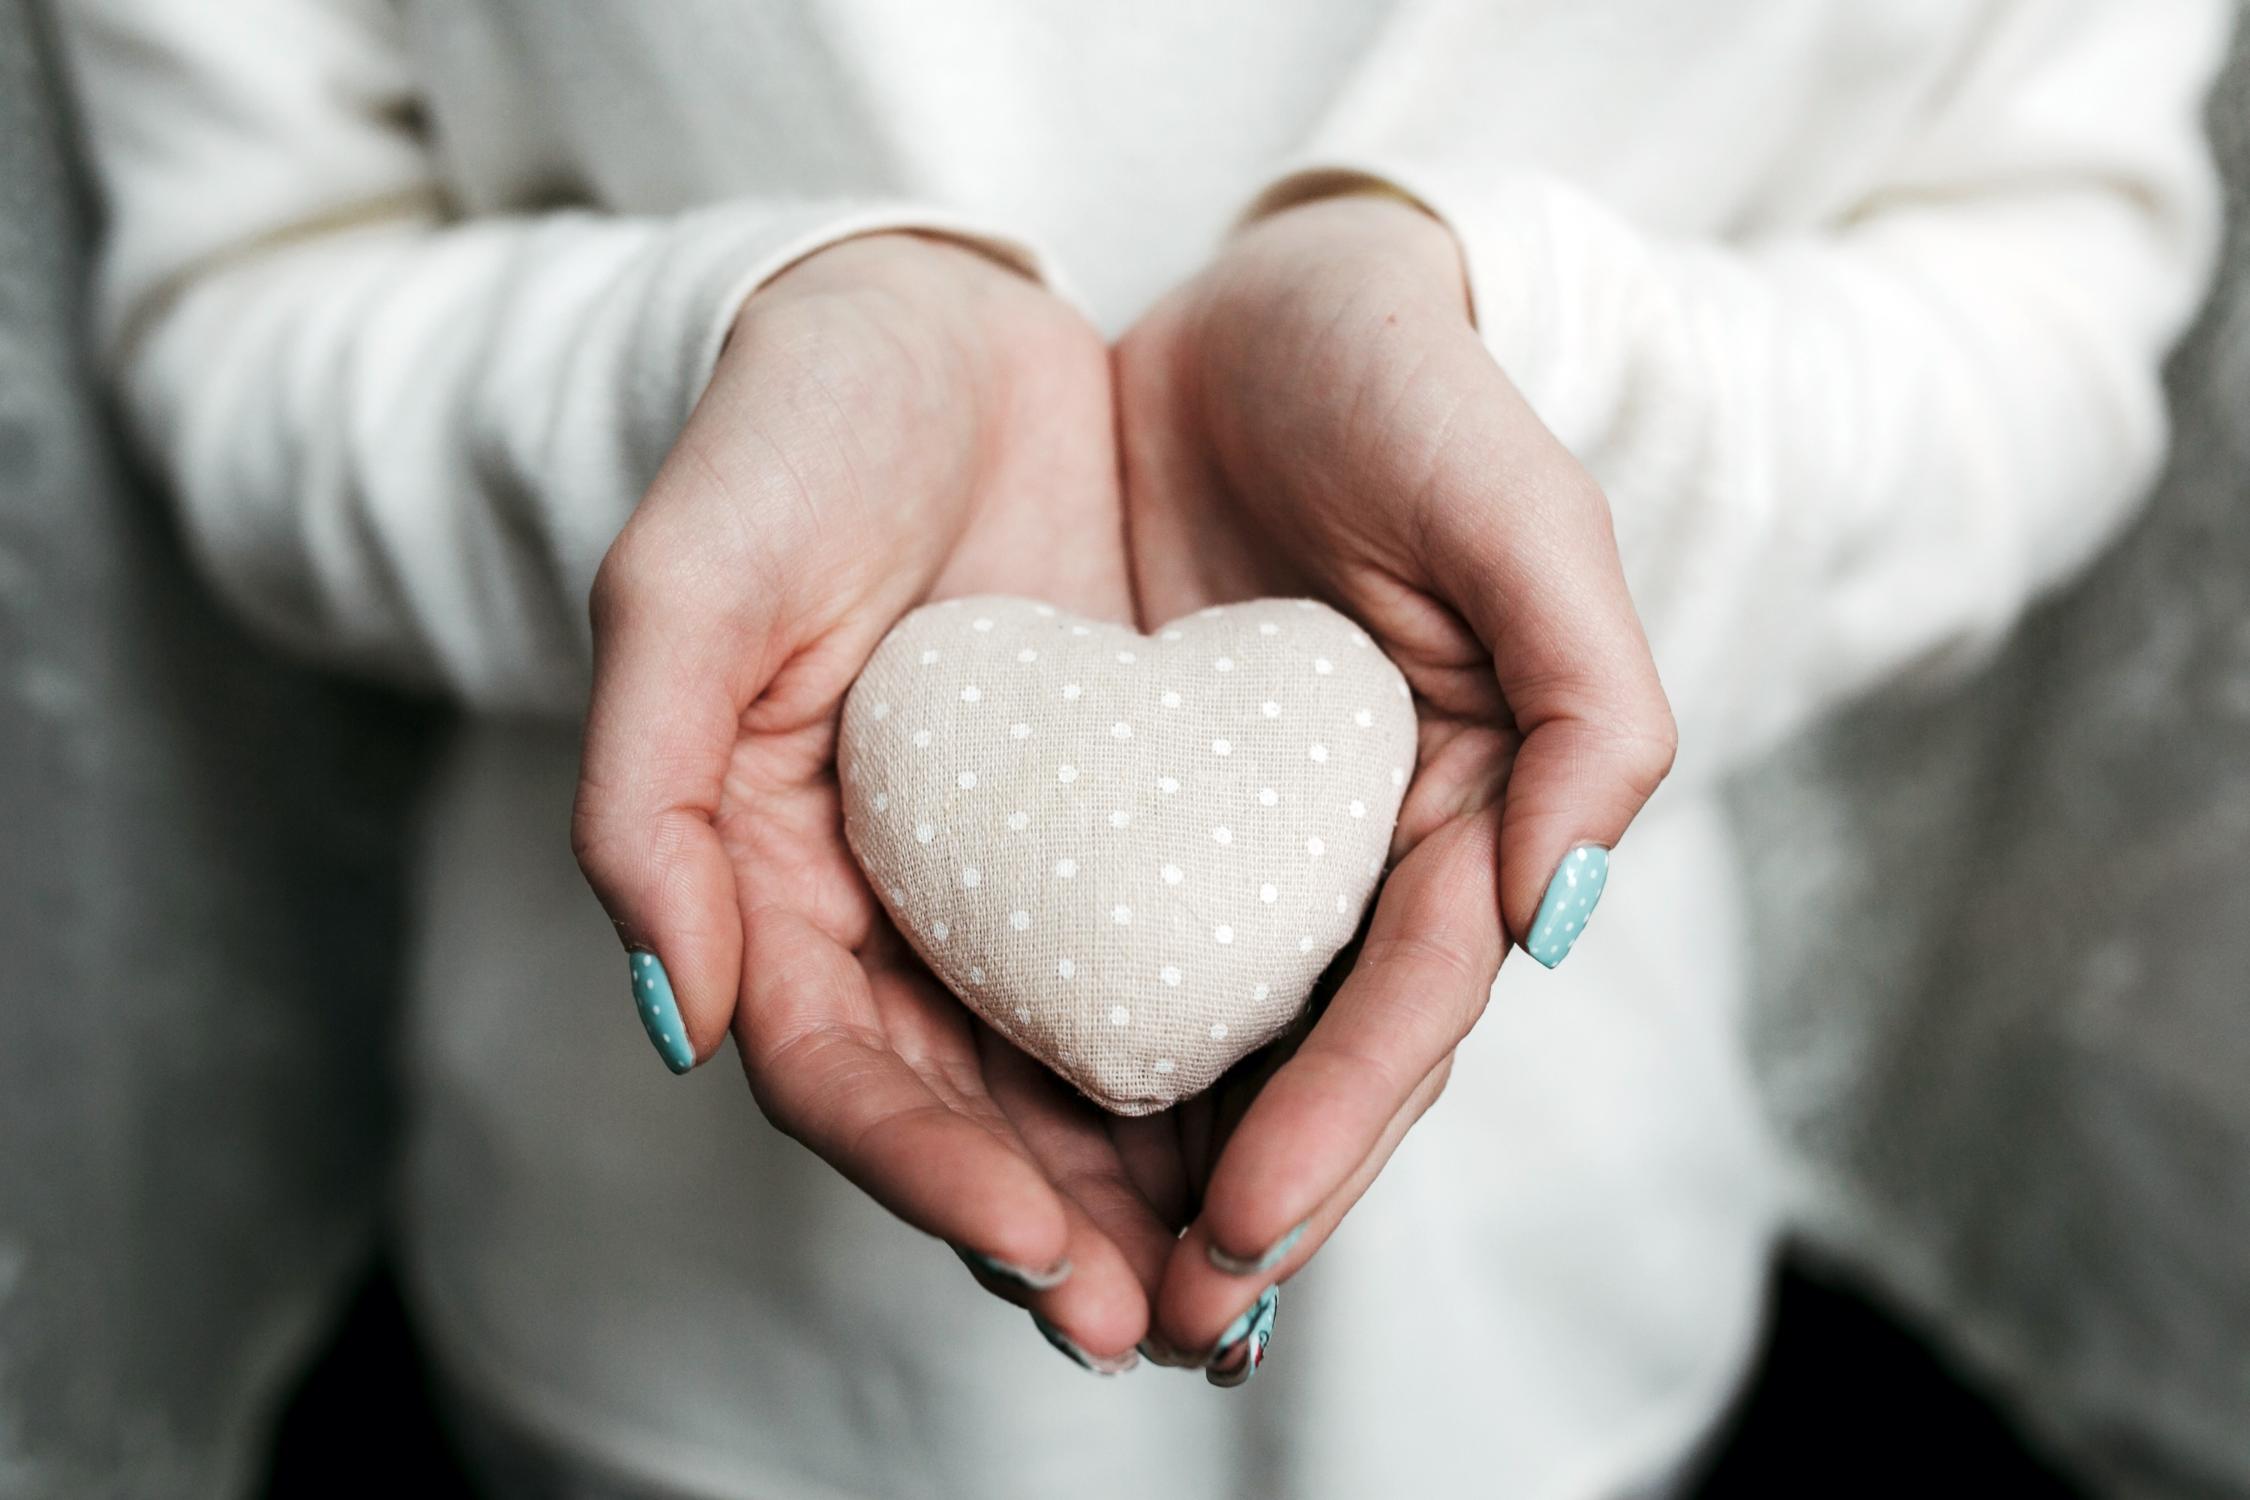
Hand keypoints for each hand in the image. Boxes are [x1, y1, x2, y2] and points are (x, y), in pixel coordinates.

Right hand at [572, 233, 1180, 1368]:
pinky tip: (1309, 1124)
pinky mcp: (1131, 823)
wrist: (936, 325)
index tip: (1040, 1250)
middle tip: (1181, 1327)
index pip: (846, 1075)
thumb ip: (646, 794)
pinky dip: (1236, 1061)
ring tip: (1256, 1289)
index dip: (932, 1175)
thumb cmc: (792, 441)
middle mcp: (902, 908)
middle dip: (1072, 1236)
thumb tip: (679, 1019)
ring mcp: (1022, 877)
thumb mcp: (691, 585)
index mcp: (777, 880)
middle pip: (978, 1117)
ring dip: (1163, 1194)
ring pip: (1086, 1076)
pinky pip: (1181, 965)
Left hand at [1116, 192, 1676, 1367]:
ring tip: (1079, 1289)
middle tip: (1161, 1320)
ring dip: (1150, 1173)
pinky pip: (1093, 947)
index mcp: (1457, 809)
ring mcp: (1233, 841)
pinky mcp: (1124, 808)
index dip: (1341, 1121)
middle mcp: (1347, 853)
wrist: (1263, 309)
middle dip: (1250, 1200)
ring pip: (1201, 1040)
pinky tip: (1008, 1140)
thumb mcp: (1521, 515)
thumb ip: (1588, 698)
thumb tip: (1559, 912)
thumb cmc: (1407, 395)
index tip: (1253, 1225)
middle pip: (1306, 1062)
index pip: (1407, 1002)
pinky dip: (1067, 1053)